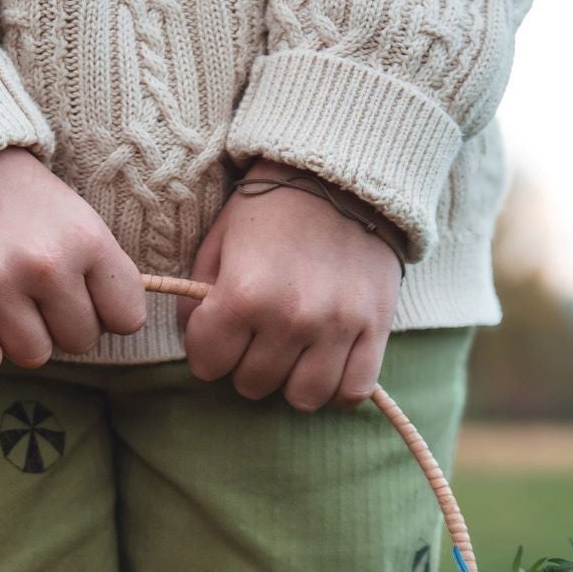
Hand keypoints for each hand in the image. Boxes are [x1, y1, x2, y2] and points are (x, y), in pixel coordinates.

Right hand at [0, 146, 146, 374]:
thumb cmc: (13, 198)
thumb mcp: (72, 215)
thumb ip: (98, 268)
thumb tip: (115, 328)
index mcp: (86, 237)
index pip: (127, 318)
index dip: (103, 314)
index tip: (79, 296)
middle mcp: (45, 261)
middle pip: (79, 343)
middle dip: (58, 326)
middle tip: (30, 293)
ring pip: (32, 356)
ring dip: (16, 338)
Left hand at [178, 158, 406, 411]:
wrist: (345, 172)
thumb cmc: (272, 208)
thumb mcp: (220, 241)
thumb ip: (199, 299)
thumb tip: (196, 342)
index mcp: (244, 293)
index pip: (207, 365)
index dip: (207, 351)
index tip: (219, 334)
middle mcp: (291, 317)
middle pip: (252, 385)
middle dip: (247, 364)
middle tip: (258, 335)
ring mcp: (337, 327)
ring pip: (302, 399)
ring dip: (292, 380)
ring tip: (294, 352)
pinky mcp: (376, 329)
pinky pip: (351, 392)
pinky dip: (337, 387)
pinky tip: (328, 363)